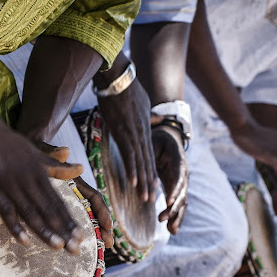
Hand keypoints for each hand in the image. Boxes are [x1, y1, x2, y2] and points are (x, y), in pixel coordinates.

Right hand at [0, 116, 85, 253]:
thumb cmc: (3, 139)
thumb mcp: (33, 150)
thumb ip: (55, 164)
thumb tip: (81, 167)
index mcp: (39, 171)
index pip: (57, 200)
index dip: (70, 219)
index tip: (82, 237)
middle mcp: (28, 178)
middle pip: (48, 208)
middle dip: (63, 230)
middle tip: (76, 250)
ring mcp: (10, 182)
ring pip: (31, 211)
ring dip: (45, 230)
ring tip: (58, 247)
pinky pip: (6, 209)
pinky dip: (15, 225)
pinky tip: (24, 240)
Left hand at [36, 142, 113, 247]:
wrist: (18, 156)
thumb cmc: (30, 156)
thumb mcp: (40, 155)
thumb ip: (52, 155)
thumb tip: (65, 152)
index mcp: (74, 183)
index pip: (93, 198)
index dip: (102, 211)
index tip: (107, 225)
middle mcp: (72, 195)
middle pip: (91, 213)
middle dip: (101, 229)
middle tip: (108, 244)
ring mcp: (64, 203)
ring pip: (80, 222)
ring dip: (91, 235)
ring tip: (101, 250)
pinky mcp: (50, 212)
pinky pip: (63, 227)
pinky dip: (69, 237)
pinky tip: (71, 247)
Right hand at [97, 80, 158, 202]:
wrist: (118, 77)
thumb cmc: (127, 87)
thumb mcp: (144, 102)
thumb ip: (150, 114)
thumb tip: (158, 118)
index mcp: (146, 127)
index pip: (150, 153)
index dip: (152, 170)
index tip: (153, 185)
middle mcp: (142, 133)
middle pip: (148, 161)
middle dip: (149, 181)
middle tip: (151, 199)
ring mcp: (133, 133)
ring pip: (141, 162)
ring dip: (143, 181)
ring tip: (145, 197)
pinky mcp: (123, 132)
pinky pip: (129, 155)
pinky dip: (133, 169)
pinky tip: (134, 182)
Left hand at [151, 115, 188, 233]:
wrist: (169, 137)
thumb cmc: (159, 139)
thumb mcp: (155, 142)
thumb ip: (150, 151)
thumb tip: (137, 157)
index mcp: (179, 162)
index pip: (179, 178)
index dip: (175, 190)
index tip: (168, 200)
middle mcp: (183, 174)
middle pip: (182, 194)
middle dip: (174, 208)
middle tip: (162, 219)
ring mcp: (182, 183)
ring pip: (182, 201)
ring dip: (177, 216)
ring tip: (171, 229)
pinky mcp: (177, 189)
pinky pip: (179, 204)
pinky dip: (177, 216)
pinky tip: (173, 229)